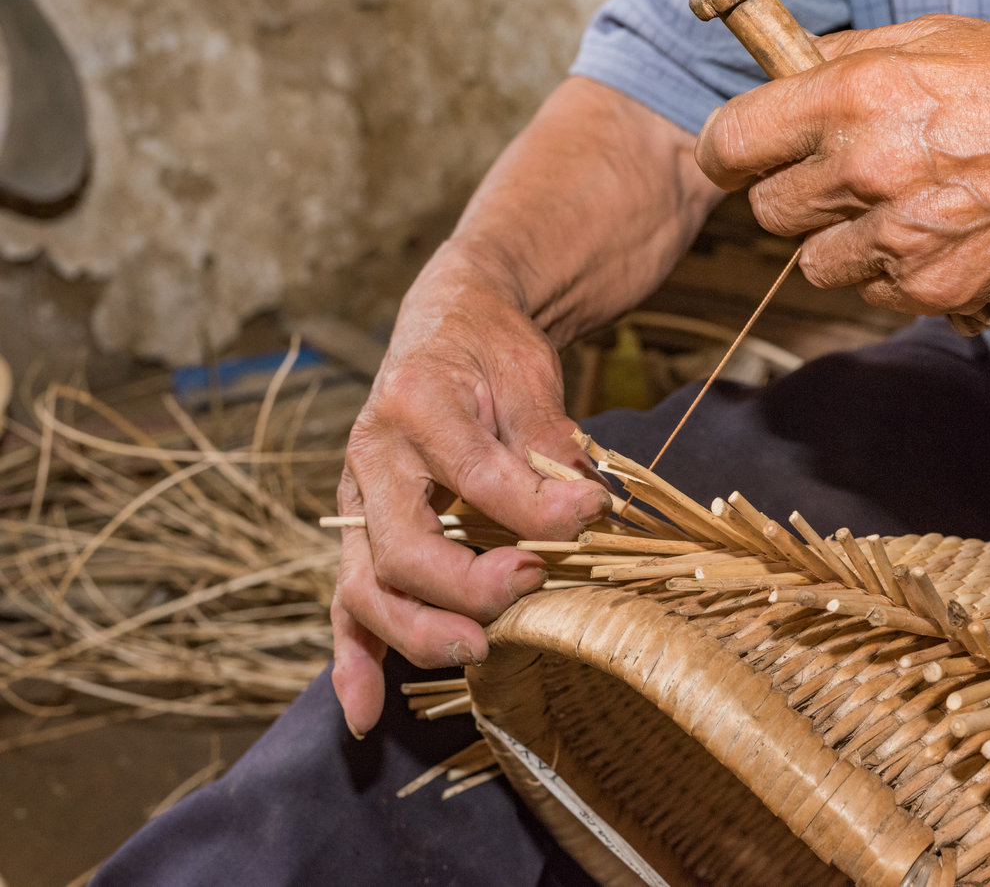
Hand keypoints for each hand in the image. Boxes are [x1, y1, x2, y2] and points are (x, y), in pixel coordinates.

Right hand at [331, 242, 609, 737]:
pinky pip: (349, 602)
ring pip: (368, 585)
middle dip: (465, 587)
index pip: (476, 477)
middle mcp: (371, 456)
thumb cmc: (492, 350)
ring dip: (417, 632)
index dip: (538, 510)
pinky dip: (354, 659)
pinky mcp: (364, 533)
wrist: (448, 324)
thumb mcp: (529, 374)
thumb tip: (584, 509)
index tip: (592, 514)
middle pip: (401, 548)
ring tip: (476, 652)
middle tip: (530, 589)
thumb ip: (549, 443)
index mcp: (416, 404)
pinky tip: (364, 713)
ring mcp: (359, 500)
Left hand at [695, 15, 989, 315]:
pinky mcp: (932, 289)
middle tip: (841, 175)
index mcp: (854, 96)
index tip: (737, 157)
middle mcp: (868, 168)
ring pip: (816, 263)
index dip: (727, 153)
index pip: (731, 143)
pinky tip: (937, 233)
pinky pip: (872, 292)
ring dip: (843, 240)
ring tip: (899, 206)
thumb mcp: (924, 38)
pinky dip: (892, 272)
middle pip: (770, 211)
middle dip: (795, 193)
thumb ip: (839, 60)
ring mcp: (899, 238)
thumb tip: (778, 76)